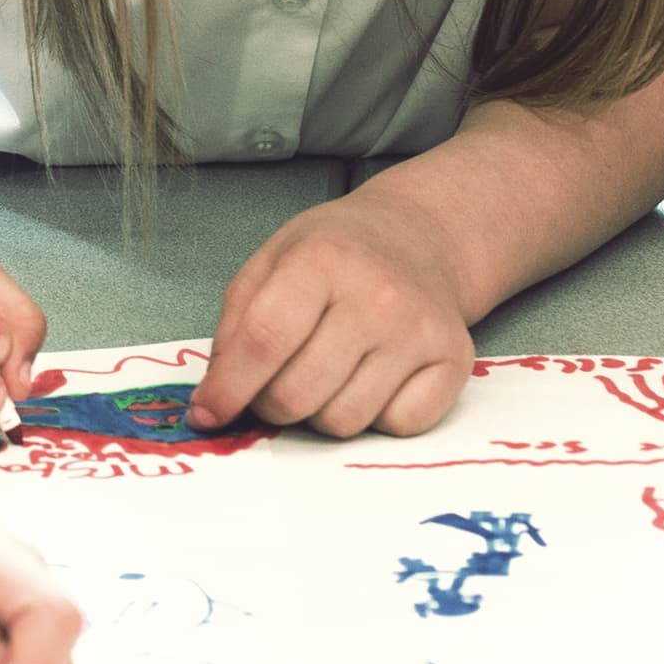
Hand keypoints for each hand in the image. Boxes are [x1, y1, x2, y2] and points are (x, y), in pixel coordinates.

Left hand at [192, 190, 472, 437]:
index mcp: (322, 260)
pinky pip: (398, 427)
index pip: (265, 339)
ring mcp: (421, 330)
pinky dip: (376, 417)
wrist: (421, 236)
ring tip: (326, 373)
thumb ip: (234, 328)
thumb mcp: (270, 263)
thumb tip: (213, 402)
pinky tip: (372, 379)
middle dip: (271, 404)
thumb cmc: (336, 253)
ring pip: (344, 420)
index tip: (208, 413)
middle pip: (299, 394)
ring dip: (321, 412)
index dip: (228, 388)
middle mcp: (378, 295)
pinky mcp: (454, 360)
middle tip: (274, 384)